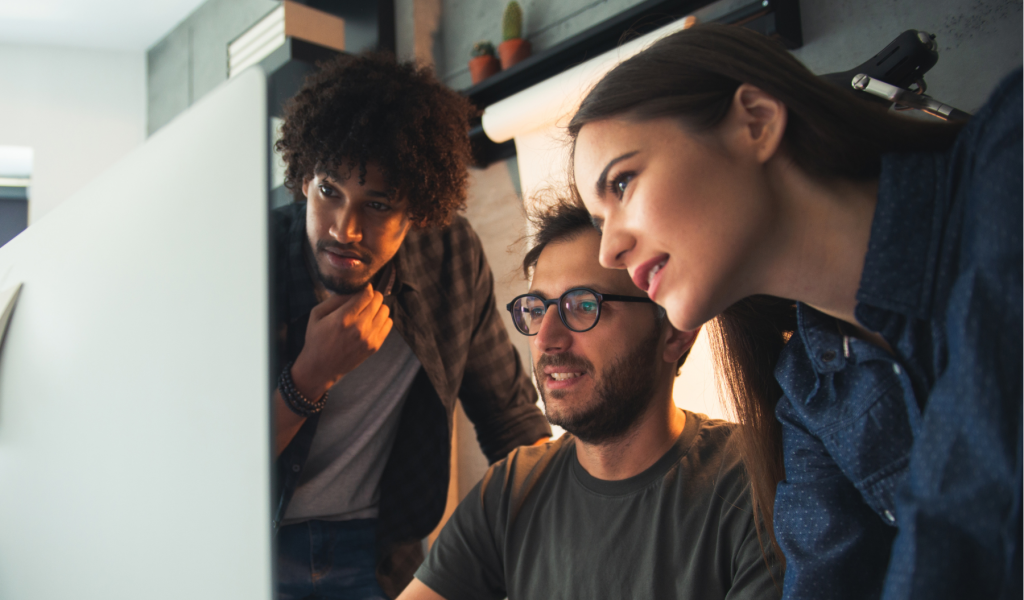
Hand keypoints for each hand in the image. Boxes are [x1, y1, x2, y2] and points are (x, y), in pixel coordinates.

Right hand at [290, 284, 391, 398]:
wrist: (320, 368)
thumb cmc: (316, 338)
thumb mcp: (317, 314)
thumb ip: (336, 299)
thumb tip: (354, 289)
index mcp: (343, 318)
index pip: (367, 294)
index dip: (366, 288)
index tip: (363, 288)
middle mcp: (359, 327)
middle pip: (378, 300)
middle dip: (372, 296)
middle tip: (364, 300)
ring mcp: (369, 338)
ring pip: (385, 310)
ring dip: (378, 307)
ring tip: (367, 311)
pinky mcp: (375, 346)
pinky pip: (388, 324)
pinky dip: (382, 319)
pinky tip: (371, 322)